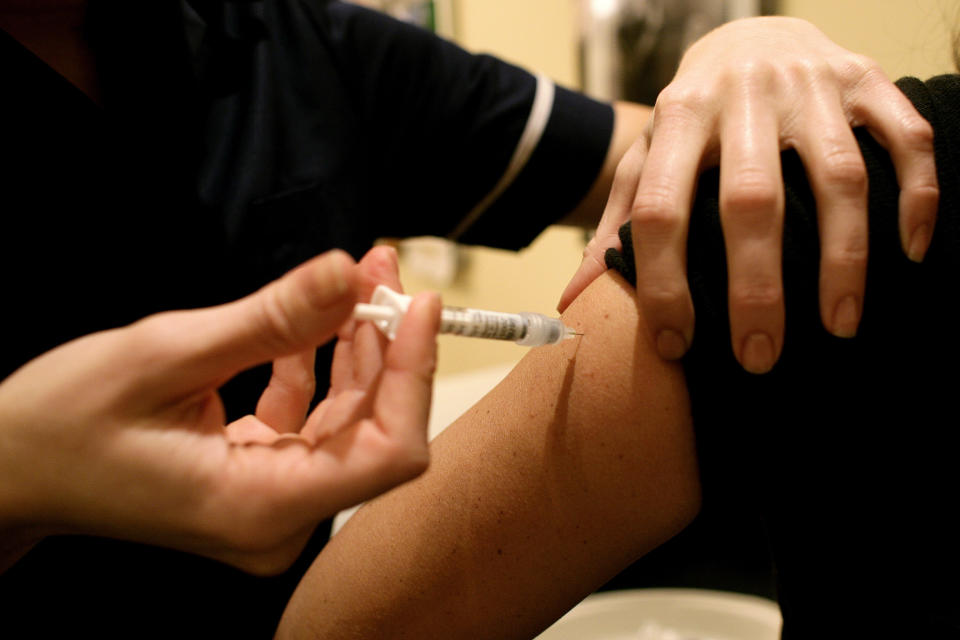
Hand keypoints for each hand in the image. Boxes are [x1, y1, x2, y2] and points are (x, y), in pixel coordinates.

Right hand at [0, 248, 439, 574]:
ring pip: (347, 419)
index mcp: (261, 506)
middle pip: (374, 429)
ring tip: (359, 275)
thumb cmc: (60, 426)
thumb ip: (268, 318)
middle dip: (387, 342)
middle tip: (381, 267)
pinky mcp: (259, 478)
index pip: (390, 453)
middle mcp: (278, 517)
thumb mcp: (164, 355)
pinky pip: (311, 419)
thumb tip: (345, 272)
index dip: (416, 374)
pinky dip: (318, 365)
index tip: (419, 304)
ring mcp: (271, 501)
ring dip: (357, 345)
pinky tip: (316, 317)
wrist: (11, 469)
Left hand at [560, 17, 937, 372]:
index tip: (675, 345)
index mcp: (678, 117)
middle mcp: (742, 97)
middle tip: (760, 358)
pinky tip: (909, 255)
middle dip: (756, 289)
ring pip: (837, 177)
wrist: (751, 33)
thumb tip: (575, 298)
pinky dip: (916, 198)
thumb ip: (616, 222)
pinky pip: (906, 138)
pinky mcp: (866, 79)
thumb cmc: (693, 116)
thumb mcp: (648, 157)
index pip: (661, 209)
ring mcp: (810, 85)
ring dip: (843, 259)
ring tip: (839, 326)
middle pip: (751, 201)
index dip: (663, 284)